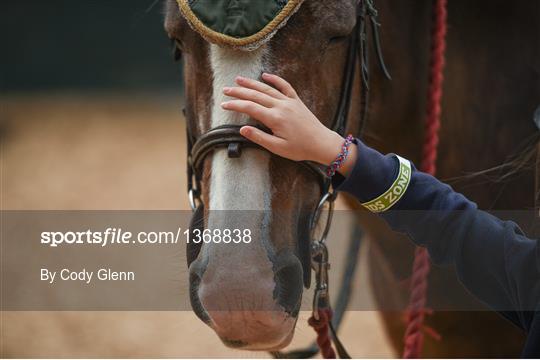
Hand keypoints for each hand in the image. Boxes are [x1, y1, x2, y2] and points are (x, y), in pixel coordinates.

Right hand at [221, 73, 356, 174]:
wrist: (321, 143)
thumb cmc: (300, 148)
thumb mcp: (277, 148)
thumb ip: (259, 137)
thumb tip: (242, 129)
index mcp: (275, 118)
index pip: (250, 108)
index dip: (235, 105)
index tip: (224, 105)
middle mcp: (281, 106)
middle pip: (256, 95)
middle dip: (239, 92)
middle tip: (225, 90)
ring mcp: (289, 102)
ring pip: (267, 89)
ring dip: (252, 83)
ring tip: (238, 79)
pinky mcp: (296, 101)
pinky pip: (284, 86)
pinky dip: (274, 79)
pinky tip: (265, 75)